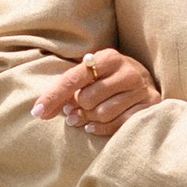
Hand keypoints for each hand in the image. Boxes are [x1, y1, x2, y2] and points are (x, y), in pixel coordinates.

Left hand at [34, 49, 159, 140]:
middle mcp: (128, 71)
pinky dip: (100, 129)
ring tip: (84, 119)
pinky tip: (93, 126)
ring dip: (88, 120)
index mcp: (109, 57)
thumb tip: (42, 110)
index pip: (74, 78)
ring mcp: (141, 89)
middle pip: (88, 99)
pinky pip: (118, 125)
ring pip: (103, 114)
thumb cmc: (109, 79)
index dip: (53, 96)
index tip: (37, 112)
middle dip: (77, 109)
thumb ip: (68, 89)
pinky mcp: (149, 106)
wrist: (145, 81)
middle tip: (72, 113)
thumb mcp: (91, 75)